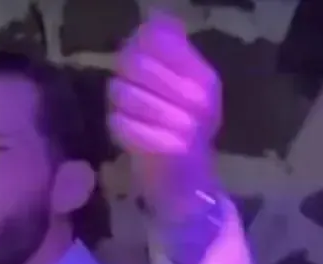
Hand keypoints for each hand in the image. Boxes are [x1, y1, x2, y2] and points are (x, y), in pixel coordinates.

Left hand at [108, 10, 220, 220]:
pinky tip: (127, 131)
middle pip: (137, 64)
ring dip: (117, 103)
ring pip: (124, 94)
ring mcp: (185, 125)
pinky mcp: (165, 149)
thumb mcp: (179, 88)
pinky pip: (121, 123)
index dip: (136, 46)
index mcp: (205, 77)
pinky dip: (117, 125)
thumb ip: (169, 53)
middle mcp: (200, 98)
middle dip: (122, 76)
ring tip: (127, 113)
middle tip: (126, 91)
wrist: (185, 186)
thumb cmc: (176, 132)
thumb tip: (157, 18)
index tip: (133, 58)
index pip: (160, 40)